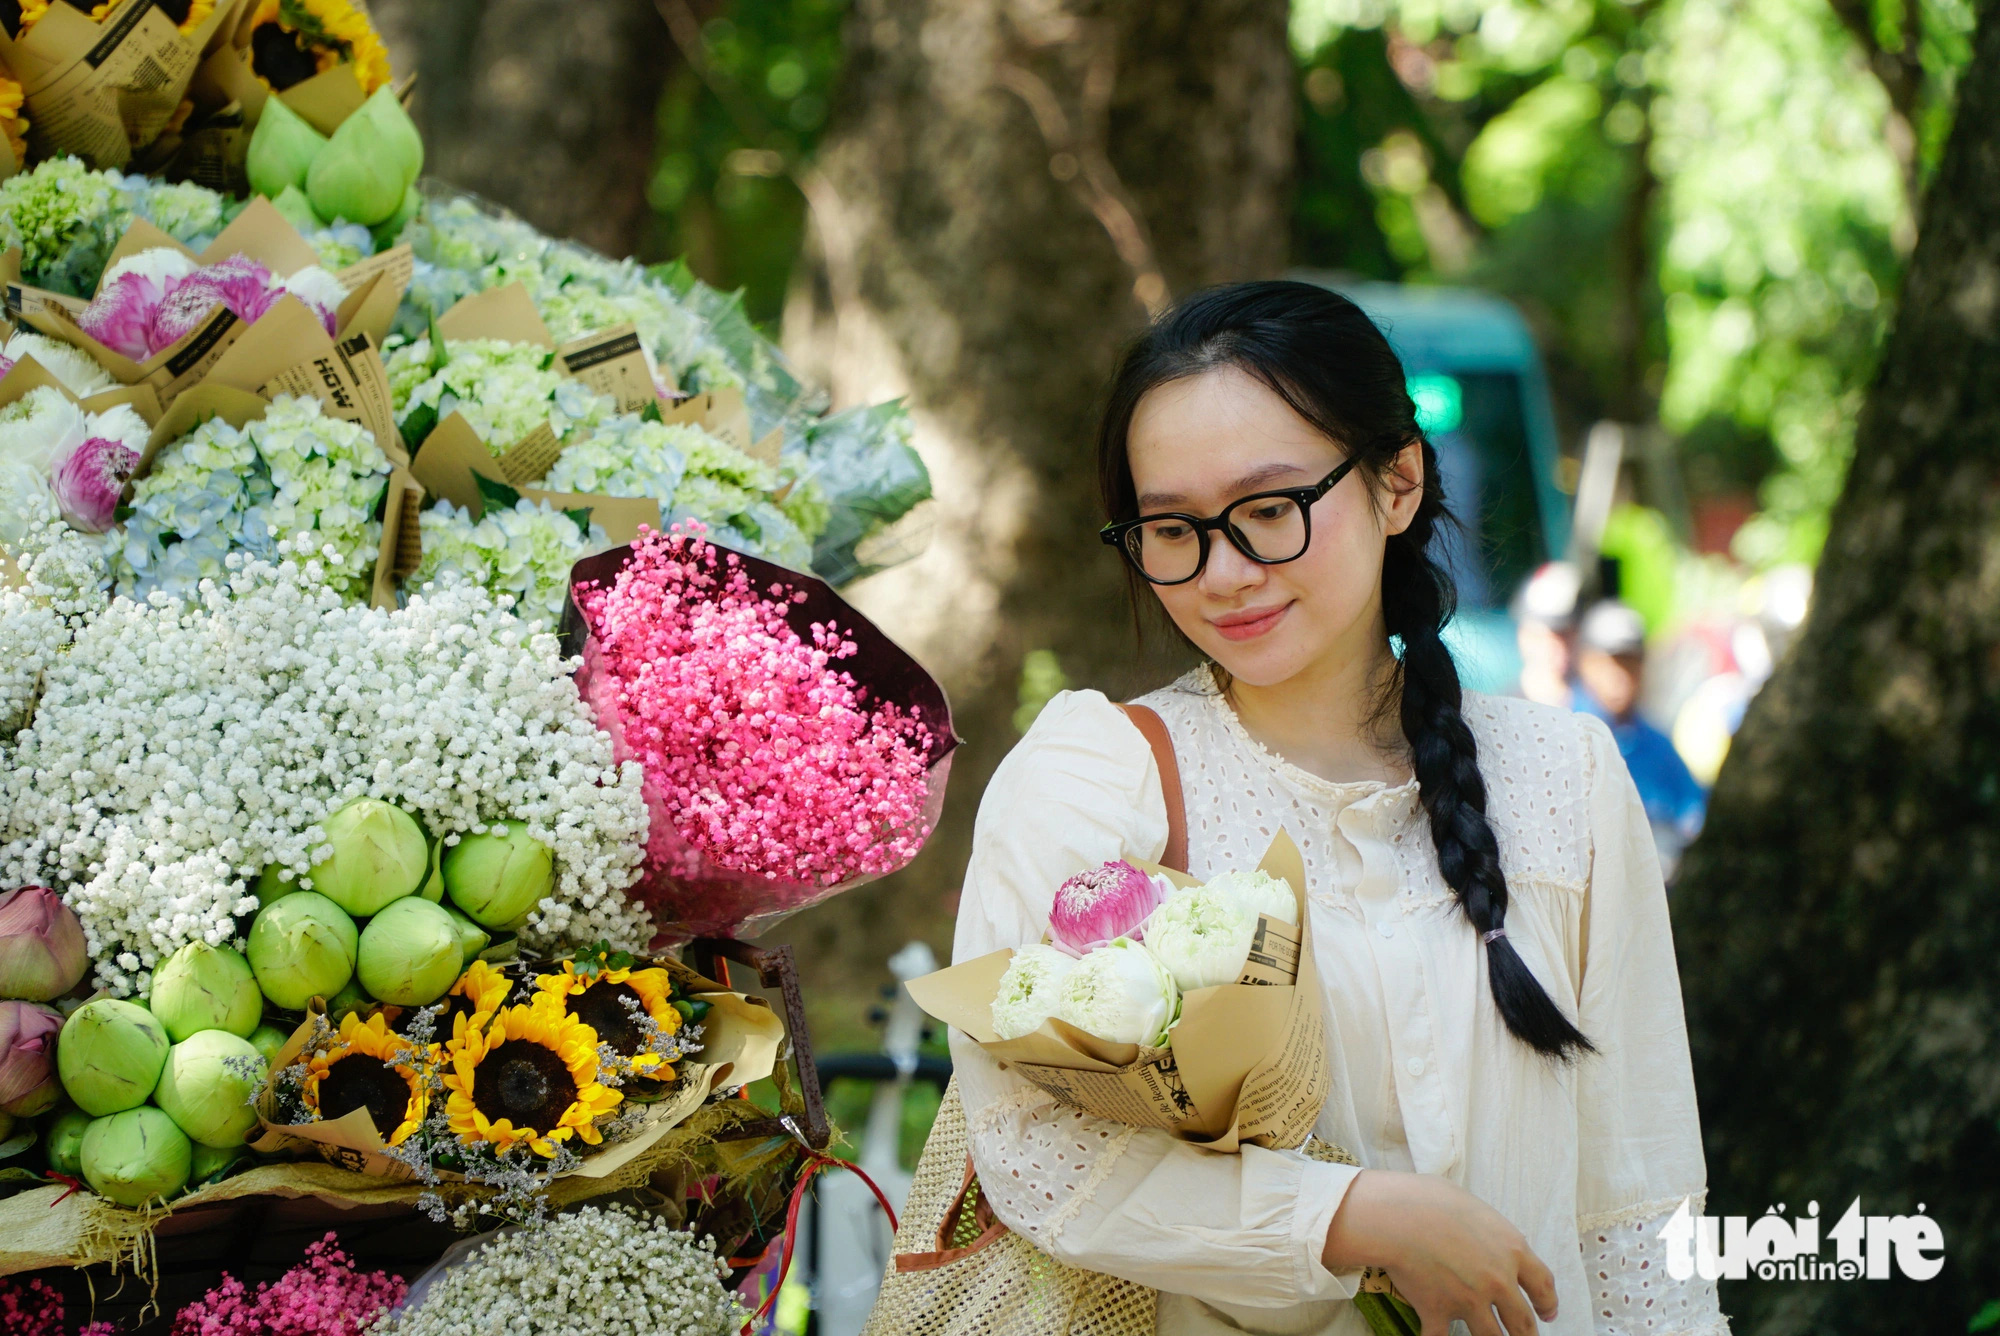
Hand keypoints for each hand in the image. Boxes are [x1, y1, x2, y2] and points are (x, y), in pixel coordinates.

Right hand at [1322, 1169, 1558, 1335]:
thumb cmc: (1431, 1200)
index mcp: (1511, 1251)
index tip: (1548, 1313)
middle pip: (1523, 1323)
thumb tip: (1486, 1237)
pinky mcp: (1439, 1313)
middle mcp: (1498, 1282)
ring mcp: (1470, 1302)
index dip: (1548, 1303)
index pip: (1543, 1285)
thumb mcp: (1476, 1208)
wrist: (1397, 1216)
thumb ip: (1490, 1232)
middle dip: (1526, 1335)